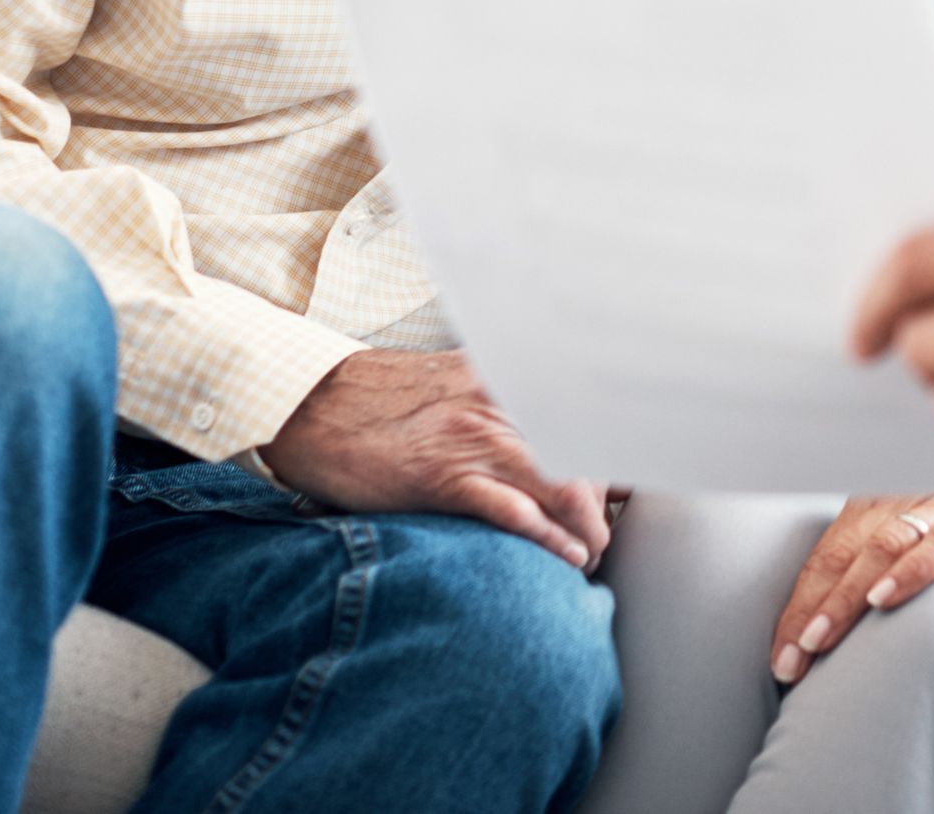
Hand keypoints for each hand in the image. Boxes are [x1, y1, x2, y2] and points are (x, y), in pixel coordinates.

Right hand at [262, 349, 613, 570]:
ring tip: (591, 556)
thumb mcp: (456, 385)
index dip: (616, 455)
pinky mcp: (442, 477)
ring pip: (564, 482)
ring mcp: (474, 439)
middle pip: (588, 452)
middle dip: (607, 500)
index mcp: (508, 376)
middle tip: (606, 532)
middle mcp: (502, 402)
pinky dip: (548, 537)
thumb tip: (548, 433)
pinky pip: (512, 510)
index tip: (623, 488)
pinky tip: (566, 557)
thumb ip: (505, 403)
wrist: (310, 404)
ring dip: (589, 528)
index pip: (589, 414)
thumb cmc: (383, 401)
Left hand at [769, 490, 933, 683]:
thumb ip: (903, 570)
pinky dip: (917, 568)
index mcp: (907, 498)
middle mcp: (929, 490)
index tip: (781, 651)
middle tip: (791, 656)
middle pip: (852, 543)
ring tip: (821, 639)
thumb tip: (843, 626)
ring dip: (848, 595)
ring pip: (890, 539)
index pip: (837, 545)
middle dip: (814, 604)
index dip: (804, 597)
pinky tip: (886, 599)